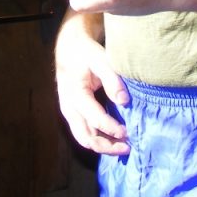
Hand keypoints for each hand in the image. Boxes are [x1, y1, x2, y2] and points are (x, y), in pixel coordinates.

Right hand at [54, 14, 130, 155]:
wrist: (69, 48)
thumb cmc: (85, 53)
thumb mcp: (99, 59)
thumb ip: (112, 79)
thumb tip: (123, 100)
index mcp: (74, 93)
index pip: (94, 117)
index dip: (110, 128)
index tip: (127, 132)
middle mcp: (69, 107)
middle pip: (85, 136)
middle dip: (106, 146)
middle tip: (127, 147)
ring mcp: (69, 112)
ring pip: (84, 138)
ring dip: (103, 146)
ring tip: (123, 147)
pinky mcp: (73, 114)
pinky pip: (84, 133)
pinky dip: (98, 140)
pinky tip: (114, 140)